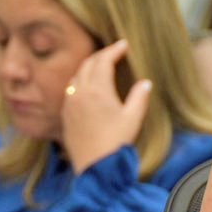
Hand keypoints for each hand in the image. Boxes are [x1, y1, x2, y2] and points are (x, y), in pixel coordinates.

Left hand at [60, 39, 152, 174]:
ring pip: (77, 75)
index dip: (114, 50)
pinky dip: (81, 81)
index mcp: (98, 90)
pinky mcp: (66, 114)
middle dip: (101, 55)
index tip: (123, 44)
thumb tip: (145, 83)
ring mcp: (70, 102)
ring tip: (101, 67)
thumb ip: (139, 98)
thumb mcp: (133, 119)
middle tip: (114, 53)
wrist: (95, 167)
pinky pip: (71, 89)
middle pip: (87, 63)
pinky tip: (88, 88)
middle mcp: (80, 92)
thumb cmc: (116, 143)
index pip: (103, 60)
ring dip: (89, 67)